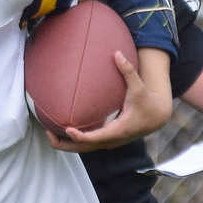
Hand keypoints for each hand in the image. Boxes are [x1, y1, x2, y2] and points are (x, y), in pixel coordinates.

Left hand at [46, 50, 171, 151]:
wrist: (155, 117)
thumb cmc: (146, 101)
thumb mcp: (139, 87)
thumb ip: (128, 71)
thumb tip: (117, 53)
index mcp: (120, 129)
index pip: (97, 137)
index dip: (82, 136)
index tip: (67, 129)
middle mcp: (112, 140)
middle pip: (85, 148)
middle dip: (66, 144)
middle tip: (47, 134)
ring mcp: (108, 142)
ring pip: (83, 149)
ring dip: (65, 144)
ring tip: (47, 133)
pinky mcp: (105, 141)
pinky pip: (86, 144)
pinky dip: (72, 141)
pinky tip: (58, 131)